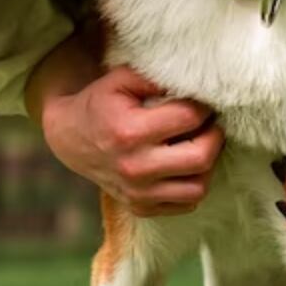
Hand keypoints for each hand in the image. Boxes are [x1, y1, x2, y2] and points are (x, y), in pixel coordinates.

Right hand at [39, 65, 222, 215]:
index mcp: (130, 132)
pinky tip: (183, 165)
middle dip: (214, 136)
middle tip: (209, 124)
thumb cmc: (101, 104)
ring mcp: (138, 193)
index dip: (202, 107)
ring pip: (199, 187)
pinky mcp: (141, 208)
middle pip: (201, 157)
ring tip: (198, 145)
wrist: (71, 138)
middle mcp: (135, 168)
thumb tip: (193, 83)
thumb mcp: (120, 79)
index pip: (189, 118)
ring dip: (206, 164)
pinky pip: (186, 203)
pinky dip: (192, 185)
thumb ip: (155, 77)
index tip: (200, 103)